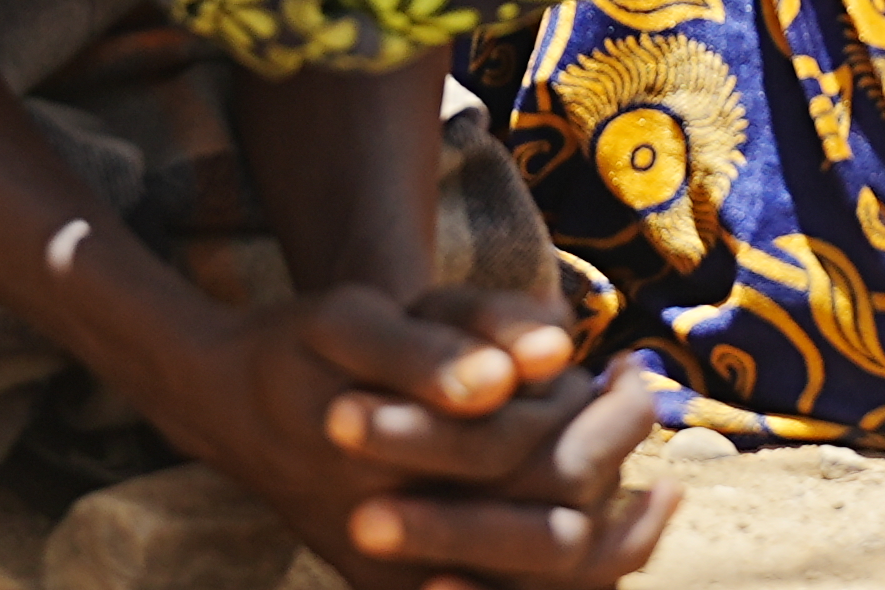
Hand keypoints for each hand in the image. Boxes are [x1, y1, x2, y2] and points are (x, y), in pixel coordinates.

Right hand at [169, 284, 675, 589]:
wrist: (229, 406)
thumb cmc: (298, 352)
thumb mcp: (350, 321)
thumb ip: (442, 342)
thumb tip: (543, 358)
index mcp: (390, 476)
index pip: (530, 463)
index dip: (595, 420)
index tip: (633, 370)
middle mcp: (398, 548)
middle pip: (552, 532)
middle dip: (614, 460)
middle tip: (645, 399)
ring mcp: (402, 580)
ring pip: (545, 581)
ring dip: (615, 530)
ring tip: (655, 467)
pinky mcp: (404, 588)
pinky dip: (587, 565)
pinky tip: (630, 512)